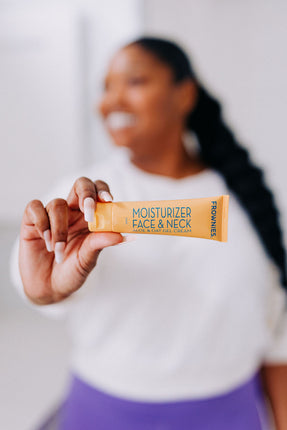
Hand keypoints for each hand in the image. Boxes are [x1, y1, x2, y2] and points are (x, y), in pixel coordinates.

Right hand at [19, 178, 122, 304]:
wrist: (49, 289)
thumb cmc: (72, 271)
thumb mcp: (88, 260)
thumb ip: (100, 244)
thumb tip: (122, 235)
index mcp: (91, 217)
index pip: (99, 192)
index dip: (103, 191)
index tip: (108, 201)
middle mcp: (72, 212)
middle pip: (81, 185)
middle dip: (86, 194)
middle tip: (87, 211)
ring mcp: (52, 215)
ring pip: (57, 203)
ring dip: (59, 229)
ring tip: (59, 252)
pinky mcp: (31, 221)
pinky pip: (34, 207)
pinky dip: (41, 223)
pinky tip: (45, 242)